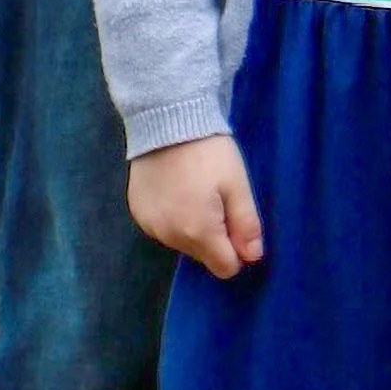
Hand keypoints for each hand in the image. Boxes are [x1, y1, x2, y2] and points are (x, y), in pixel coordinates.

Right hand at [128, 134, 263, 278]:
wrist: (166, 120)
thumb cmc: (209, 152)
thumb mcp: (237, 184)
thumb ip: (246, 224)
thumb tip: (252, 257)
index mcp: (199, 232)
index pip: (225, 268)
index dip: (237, 250)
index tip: (237, 222)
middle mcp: (170, 237)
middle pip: (203, 256)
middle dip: (215, 237)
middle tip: (217, 198)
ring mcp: (150, 226)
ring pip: (182, 243)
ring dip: (192, 227)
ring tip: (195, 190)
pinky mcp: (137, 213)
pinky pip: (162, 229)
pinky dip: (172, 217)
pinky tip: (176, 189)